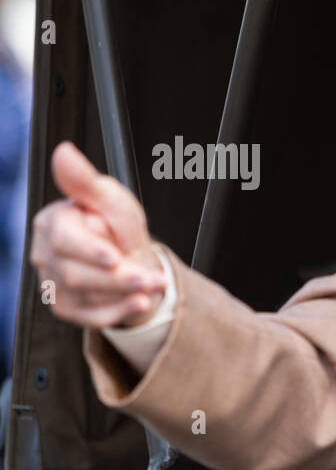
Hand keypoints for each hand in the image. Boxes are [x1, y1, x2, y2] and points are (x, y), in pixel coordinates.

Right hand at [29, 141, 167, 328]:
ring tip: (154, 285)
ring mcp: (52, 282)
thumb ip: (87, 181)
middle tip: (152, 277)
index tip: (115, 256)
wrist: (130, 259)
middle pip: (75, 273)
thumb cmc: (117, 226)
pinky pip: (89, 317)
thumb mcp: (112, 200)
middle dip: (118, 277)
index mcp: (52, 222)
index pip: (64, 240)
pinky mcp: (65, 307)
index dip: (90, 250)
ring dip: (124, 294)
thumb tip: (64, 152)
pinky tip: (141, 302)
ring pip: (85, 296)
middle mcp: (46, 253)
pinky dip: (119, 312)